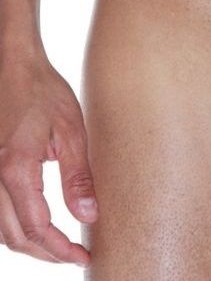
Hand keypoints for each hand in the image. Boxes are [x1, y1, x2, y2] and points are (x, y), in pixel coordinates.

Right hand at [0, 49, 96, 265]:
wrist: (16, 67)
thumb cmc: (45, 92)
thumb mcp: (71, 131)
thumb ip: (78, 177)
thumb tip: (88, 216)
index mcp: (16, 170)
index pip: (37, 228)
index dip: (60, 249)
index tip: (83, 257)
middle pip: (15, 236)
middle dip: (46, 253)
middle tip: (75, 256)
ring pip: (1, 229)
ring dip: (29, 243)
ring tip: (59, 246)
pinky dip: (15, 227)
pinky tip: (37, 225)